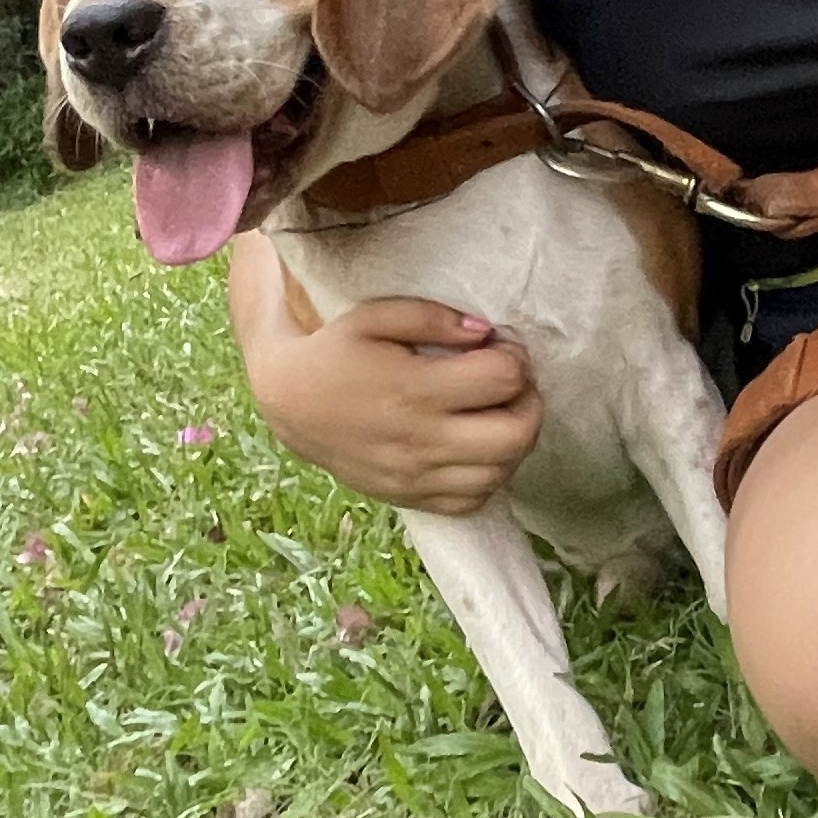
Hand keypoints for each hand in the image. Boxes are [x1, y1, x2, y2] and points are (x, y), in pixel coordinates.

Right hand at [245, 291, 542, 513]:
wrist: (289, 404)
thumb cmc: (335, 351)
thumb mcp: (373, 316)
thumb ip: (432, 317)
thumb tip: (485, 332)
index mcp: (415, 390)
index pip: (503, 379)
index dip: (514, 358)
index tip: (500, 349)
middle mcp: (421, 440)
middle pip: (516, 435)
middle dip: (528, 402)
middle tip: (511, 384)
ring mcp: (417, 476)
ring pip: (502, 473)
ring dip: (514, 441)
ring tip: (495, 413)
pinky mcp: (411, 498)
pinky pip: (474, 500)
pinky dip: (490, 475)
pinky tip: (476, 447)